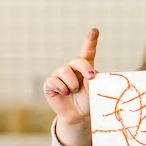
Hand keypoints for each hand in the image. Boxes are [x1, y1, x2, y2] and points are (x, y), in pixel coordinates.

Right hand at [44, 28, 98, 145]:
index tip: (95, 31)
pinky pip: (55, 81)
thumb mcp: (93, 91)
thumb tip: (87, 77)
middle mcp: (72, 68)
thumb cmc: (87, 101)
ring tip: (74, 91)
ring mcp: (60, 74)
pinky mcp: (50, 83)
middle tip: (91, 77)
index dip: (90, 40)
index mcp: (85, 67)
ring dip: (73, 84)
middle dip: (85, 68)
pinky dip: (63, 89)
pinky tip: (65, 93)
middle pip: (77, 60)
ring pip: (66, 71)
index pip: (87, 51)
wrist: (77, 115)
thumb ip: (92, 82)